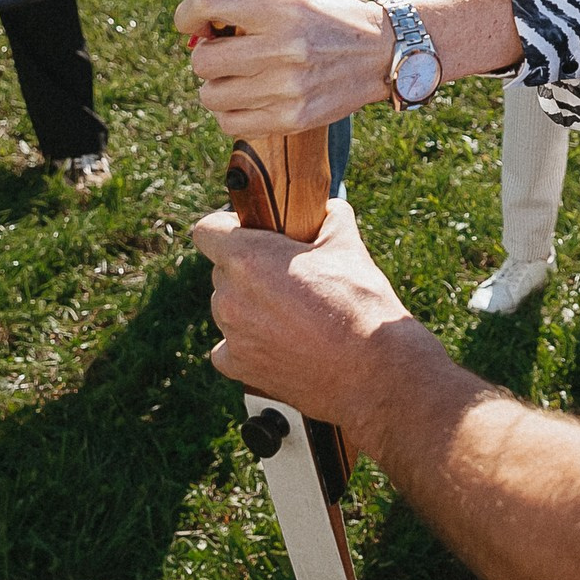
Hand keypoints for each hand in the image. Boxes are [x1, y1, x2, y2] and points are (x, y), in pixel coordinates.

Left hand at [177, 0, 393, 138]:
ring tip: (237, 77)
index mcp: (281, 7)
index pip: (208, 4)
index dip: (187, 13)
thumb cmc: (335, 16)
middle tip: (222, 51)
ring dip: (216, 86)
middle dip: (205, 54)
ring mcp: (286, 88)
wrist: (385, 52)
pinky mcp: (292, 118)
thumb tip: (203, 10)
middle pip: (202, 59)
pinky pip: (231, 123)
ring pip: (211, 95)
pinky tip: (247, 98)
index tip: (189, 21)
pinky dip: (231, 113)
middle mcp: (281, 48)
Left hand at [196, 200, 439, 443]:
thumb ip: (330, 217)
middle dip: (250, 270)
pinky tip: (281, 342)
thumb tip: (328, 210)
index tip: (249, 234)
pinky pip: (229, 346)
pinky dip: (248, 343)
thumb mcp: (348, 245)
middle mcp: (230, 296)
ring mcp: (231, 334)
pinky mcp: (239, 367)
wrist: (372, 369)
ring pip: (228, 308)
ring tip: (293, 314)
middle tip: (287, 276)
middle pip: (223, 271)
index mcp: (248, 258)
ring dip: (250, 306)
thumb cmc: (359, 304)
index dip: (227, 228)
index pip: (207, 230)